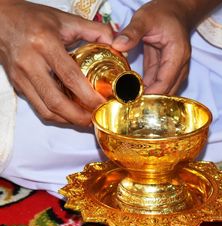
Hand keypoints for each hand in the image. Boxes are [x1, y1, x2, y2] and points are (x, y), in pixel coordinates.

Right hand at [0, 1, 112, 125]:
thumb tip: (118, 44)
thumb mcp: (66, 19)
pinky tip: (70, 113)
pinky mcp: (17, 85)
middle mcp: (30, 62)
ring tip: (86, 120)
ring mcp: (20, 76)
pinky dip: (56, 115)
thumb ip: (96, 30)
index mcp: (45, 44)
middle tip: (96, 119)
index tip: (103, 104)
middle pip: (56, 101)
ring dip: (68, 120)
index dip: (88, 96)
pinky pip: (38, 107)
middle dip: (79, 117)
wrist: (0, 18)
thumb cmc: (34, 18)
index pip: (70, 77)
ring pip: (45, 110)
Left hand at [112, 0, 192, 94]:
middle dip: (150, 101)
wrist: (174, 11)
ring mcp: (175, 69)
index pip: (165, 82)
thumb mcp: (144, 18)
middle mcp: (180, 66)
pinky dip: (148, 90)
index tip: (133, 100)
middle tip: (128, 105)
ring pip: (164, 91)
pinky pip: (158, 85)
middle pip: (168, 92)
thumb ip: (131, 32)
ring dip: (149, 97)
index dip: (151, 94)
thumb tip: (117, 45)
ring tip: (129, 102)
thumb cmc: (162, 13)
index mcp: (177, 55)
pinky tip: (133, 94)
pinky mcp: (166, 70)